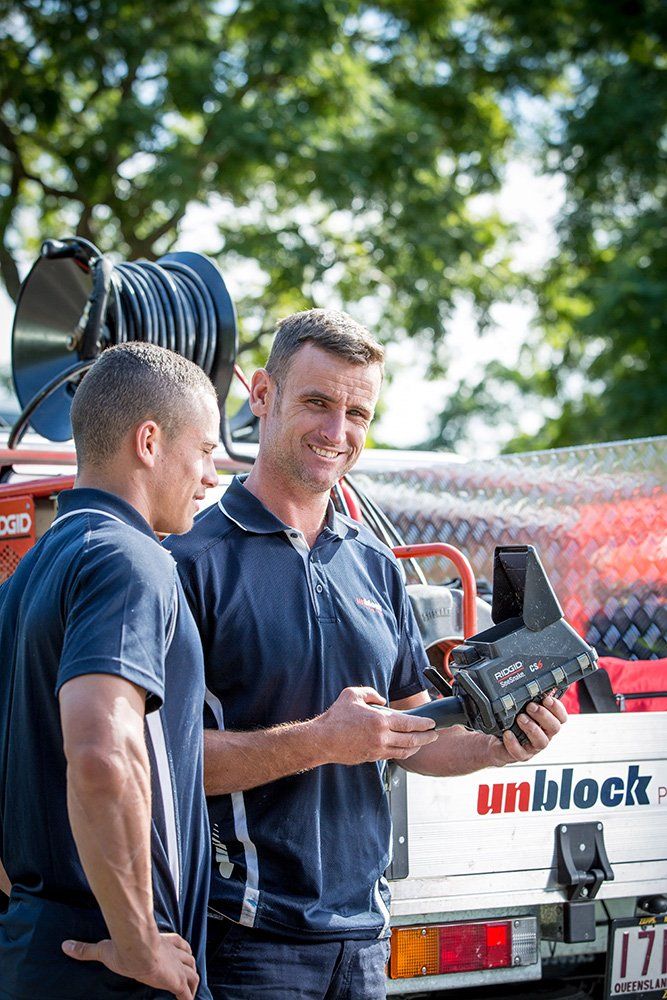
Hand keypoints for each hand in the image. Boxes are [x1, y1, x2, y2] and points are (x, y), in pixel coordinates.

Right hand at [62, 931, 198, 999]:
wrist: (137, 949)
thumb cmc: (124, 947)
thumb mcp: (104, 949)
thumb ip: (87, 950)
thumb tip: (65, 945)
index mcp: (162, 943)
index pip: (178, 943)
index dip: (180, 948)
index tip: (180, 953)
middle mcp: (173, 953)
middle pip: (189, 957)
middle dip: (188, 965)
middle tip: (185, 974)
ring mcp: (178, 968)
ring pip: (193, 972)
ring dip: (192, 980)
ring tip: (188, 989)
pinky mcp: (177, 982)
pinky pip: (188, 994)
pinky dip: (189, 999)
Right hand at [317, 686, 437, 764]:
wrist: (322, 740)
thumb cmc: (335, 718)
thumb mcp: (352, 694)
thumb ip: (371, 694)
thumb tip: (382, 700)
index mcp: (379, 721)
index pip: (409, 723)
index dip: (423, 724)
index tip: (431, 723)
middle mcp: (381, 738)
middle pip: (411, 740)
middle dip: (426, 737)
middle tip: (435, 735)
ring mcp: (377, 750)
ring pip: (404, 751)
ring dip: (416, 747)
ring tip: (423, 743)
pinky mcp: (371, 758)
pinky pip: (392, 756)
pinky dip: (403, 753)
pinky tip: (405, 749)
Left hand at [487, 694, 567, 765]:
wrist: (497, 741)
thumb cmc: (512, 723)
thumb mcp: (521, 709)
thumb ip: (530, 699)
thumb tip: (536, 683)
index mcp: (547, 723)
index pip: (561, 717)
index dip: (557, 708)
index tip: (547, 699)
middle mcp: (543, 735)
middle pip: (554, 728)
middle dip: (543, 715)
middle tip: (530, 706)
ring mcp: (533, 746)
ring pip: (541, 741)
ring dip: (532, 728)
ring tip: (520, 718)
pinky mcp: (521, 755)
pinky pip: (520, 752)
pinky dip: (514, 743)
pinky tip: (508, 733)